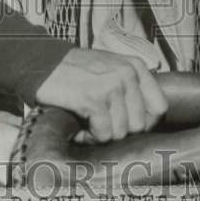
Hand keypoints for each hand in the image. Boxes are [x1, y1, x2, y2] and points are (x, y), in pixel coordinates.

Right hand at [34, 48, 167, 142]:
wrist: (40, 63)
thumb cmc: (73, 71)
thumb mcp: (109, 69)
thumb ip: (130, 88)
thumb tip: (145, 123)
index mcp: (135, 66)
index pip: (159, 107)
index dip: (144, 124)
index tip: (124, 126)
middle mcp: (127, 74)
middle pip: (139, 125)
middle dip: (118, 131)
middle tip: (99, 125)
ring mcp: (111, 85)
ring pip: (121, 132)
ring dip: (101, 135)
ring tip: (87, 124)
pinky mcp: (94, 98)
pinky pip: (103, 134)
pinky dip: (89, 137)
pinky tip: (79, 128)